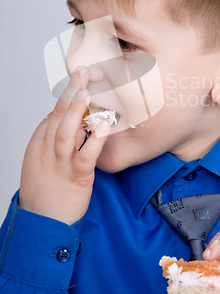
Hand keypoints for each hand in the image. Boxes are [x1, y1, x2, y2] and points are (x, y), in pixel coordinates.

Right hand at [19, 67, 110, 225]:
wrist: (42, 223)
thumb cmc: (46, 190)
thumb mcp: (43, 161)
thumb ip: (57, 140)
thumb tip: (72, 121)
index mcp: (39, 144)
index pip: (53, 114)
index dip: (67, 95)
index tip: (81, 78)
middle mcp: (46, 150)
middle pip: (58, 116)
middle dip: (70, 92)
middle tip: (82, 70)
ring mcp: (60, 164)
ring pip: (65, 132)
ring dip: (76, 110)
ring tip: (87, 90)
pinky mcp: (75, 178)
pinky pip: (85, 156)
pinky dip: (95, 140)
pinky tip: (106, 126)